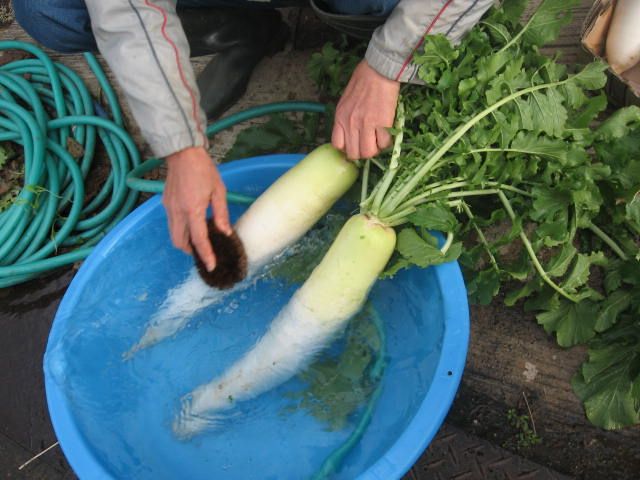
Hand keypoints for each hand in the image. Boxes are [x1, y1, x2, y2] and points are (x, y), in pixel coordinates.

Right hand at [163, 147, 230, 270]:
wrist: (182, 153)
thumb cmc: (203, 170)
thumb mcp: (219, 191)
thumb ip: (222, 213)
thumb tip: (226, 232)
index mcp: (193, 209)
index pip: (198, 239)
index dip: (205, 254)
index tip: (211, 265)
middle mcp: (177, 212)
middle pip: (180, 242)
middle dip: (191, 251)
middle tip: (204, 253)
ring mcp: (169, 208)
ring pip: (173, 235)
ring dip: (184, 242)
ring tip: (198, 241)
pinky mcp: (165, 204)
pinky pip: (172, 224)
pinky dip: (180, 230)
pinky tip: (191, 225)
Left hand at [332, 59, 399, 159]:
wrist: (378, 71)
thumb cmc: (362, 82)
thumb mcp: (345, 101)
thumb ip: (345, 118)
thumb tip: (351, 134)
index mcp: (340, 117)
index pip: (338, 145)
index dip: (347, 148)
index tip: (354, 145)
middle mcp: (351, 124)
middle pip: (354, 153)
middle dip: (362, 152)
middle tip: (368, 145)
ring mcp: (366, 124)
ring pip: (368, 153)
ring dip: (374, 150)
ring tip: (378, 141)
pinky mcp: (382, 123)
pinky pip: (384, 144)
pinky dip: (386, 143)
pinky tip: (386, 134)